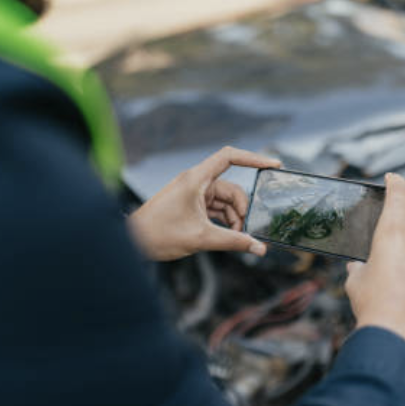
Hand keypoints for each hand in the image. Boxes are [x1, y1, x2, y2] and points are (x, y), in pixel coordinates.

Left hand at [128, 147, 280, 261]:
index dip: (253, 158)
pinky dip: (223, 221)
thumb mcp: (201, 238)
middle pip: (231, 188)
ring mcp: (192, 193)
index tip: (274, 166)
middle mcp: (195, 182)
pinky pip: (214, 208)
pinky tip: (228, 236)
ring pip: (223, 201)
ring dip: (233, 218)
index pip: (229, 157)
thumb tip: (259, 248)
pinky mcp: (189, 205)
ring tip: (236, 238)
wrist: (131, 242)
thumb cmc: (158, 234)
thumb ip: (233, 241)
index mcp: (196, 179)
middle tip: (244, 232)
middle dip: (241, 209)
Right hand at [344, 173, 404, 365]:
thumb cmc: (373, 306)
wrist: (399, 335)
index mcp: (391, 234)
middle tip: (400, 218)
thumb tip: (358, 268)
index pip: (399, 195)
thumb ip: (358, 268)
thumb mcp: (355, 282)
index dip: (397, 182)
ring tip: (398, 258)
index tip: (393, 178)